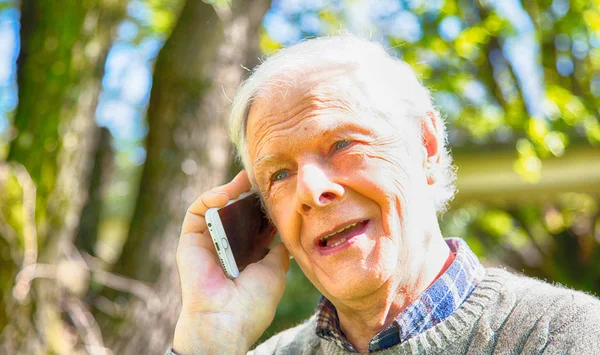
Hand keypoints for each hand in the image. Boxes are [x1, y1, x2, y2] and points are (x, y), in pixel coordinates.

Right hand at [173, 171, 289, 353]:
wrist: (226, 321)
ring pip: (216, 208)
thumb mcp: (275, 271)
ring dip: (229, 191)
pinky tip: (225, 195)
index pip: (252, 223)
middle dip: (246, 193)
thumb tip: (285, 231)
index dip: (261, 206)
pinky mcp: (189, 240)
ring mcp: (207, 243)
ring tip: (245, 181)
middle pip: (234, 212)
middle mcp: (225, 247)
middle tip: (259, 178)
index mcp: (245, 256)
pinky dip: (210, 199)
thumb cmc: (253, 302)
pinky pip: (197, 212)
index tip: (275, 191)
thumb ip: (278, 249)